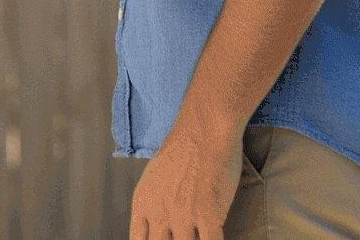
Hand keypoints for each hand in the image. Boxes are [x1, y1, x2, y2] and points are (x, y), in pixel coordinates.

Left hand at [126, 122, 243, 239]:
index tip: (164, 238)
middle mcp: (158, 212)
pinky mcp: (208, 215)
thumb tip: (160, 225)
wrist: (204, 130)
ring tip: (200, 233)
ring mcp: (183, 216)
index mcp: (142, 203)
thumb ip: (154, 203)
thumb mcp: (155, 176)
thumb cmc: (183, 149)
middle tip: (183, 235)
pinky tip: (216, 236)